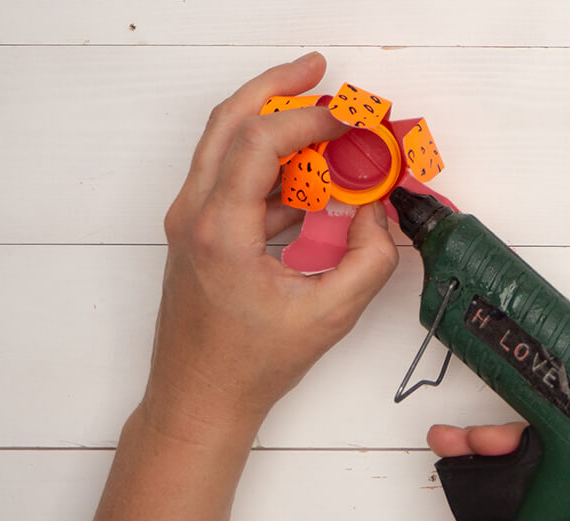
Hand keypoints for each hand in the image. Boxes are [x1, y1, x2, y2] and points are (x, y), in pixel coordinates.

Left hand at [143, 52, 397, 444]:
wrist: (199, 398)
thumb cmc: (249, 366)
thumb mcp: (329, 315)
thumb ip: (370, 259)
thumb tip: (378, 212)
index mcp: (219, 229)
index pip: (259, 138)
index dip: (309, 117)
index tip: (349, 118)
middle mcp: (195, 214)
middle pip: (229, 120)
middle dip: (277, 86)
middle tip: (318, 72)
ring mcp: (191, 222)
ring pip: (226, 145)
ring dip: (274, 125)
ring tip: (323, 126)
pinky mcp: (199, 234)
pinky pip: (232, 179)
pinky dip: (270, 166)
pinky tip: (309, 180)